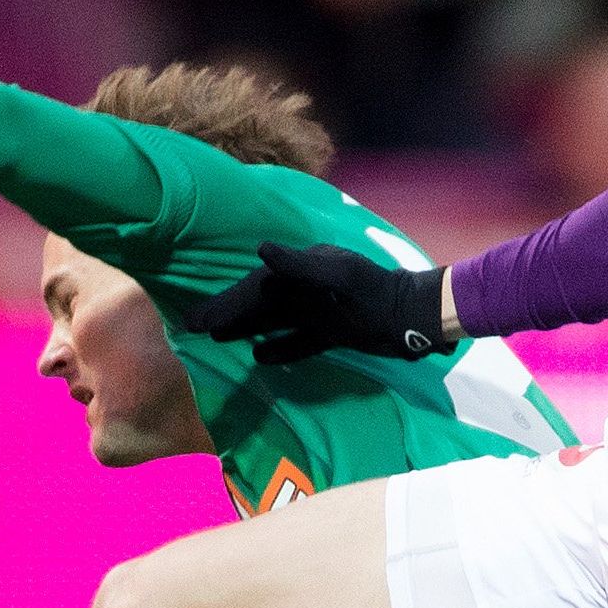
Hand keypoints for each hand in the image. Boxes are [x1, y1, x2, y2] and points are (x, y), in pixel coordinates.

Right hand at [190, 240, 449, 363]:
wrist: (416, 318)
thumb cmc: (379, 296)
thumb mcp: (340, 276)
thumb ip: (301, 266)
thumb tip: (261, 250)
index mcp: (306, 268)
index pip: (256, 285)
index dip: (226, 301)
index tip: (197, 318)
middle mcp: (309, 287)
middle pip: (260, 301)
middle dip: (226, 313)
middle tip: (192, 326)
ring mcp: (321, 310)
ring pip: (274, 319)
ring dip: (246, 327)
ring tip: (216, 337)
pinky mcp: (334, 331)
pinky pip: (299, 340)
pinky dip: (279, 348)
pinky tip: (259, 356)